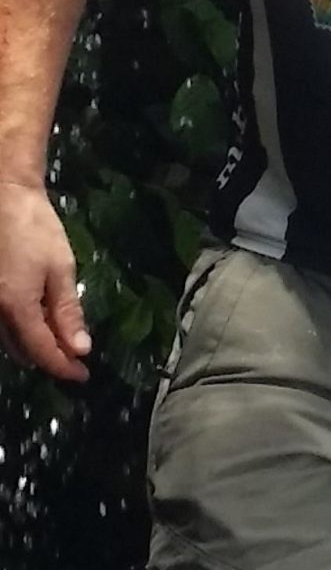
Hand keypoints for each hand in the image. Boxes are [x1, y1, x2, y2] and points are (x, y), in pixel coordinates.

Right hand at [0, 181, 91, 381]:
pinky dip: (17, 329)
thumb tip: (79, 348)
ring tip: (57, 345)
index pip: (42, 350)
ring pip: (6, 338)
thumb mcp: (60, 268)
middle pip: (21, 349)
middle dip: (47, 358)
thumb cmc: (35, 228)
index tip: (83, 375)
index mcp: (16, 306)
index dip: (64, 367)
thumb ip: (67, 312)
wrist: (4, 194)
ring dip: (30, 346)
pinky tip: (33, 323)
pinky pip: (0, 323)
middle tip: (73, 360)